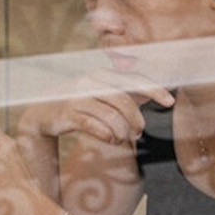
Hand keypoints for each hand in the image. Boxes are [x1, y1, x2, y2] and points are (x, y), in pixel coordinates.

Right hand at [19, 81, 172, 158]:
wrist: (43, 111)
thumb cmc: (81, 102)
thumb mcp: (103, 92)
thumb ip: (127, 93)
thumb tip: (158, 92)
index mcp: (103, 75)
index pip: (134, 80)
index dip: (155, 90)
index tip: (170, 102)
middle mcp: (91, 82)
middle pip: (124, 100)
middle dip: (136, 119)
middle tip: (139, 132)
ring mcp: (78, 97)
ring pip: (110, 115)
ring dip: (122, 130)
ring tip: (123, 138)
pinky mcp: (68, 113)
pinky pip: (94, 125)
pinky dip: (107, 134)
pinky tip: (112, 139)